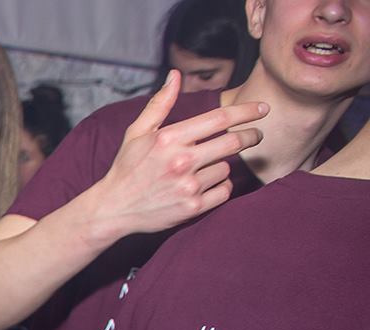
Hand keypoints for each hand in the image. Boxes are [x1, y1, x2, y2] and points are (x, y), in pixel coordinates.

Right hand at [92, 72, 265, 239]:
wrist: (112, 209)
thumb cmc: (126, 168)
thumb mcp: (137, 132)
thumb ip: (160, 103)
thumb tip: (175, 75)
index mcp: (170, 138)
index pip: (220, 119)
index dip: (247, 111)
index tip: (263, 109)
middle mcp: (181, 161)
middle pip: (234, 143)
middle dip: (251, 136)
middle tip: (255, 135)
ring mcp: (187, 186)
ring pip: (227, 168)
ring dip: (223, 165)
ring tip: (207, 167)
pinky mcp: (192, 207)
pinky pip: (223, 191)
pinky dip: (220, 186)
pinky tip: (206, 184)